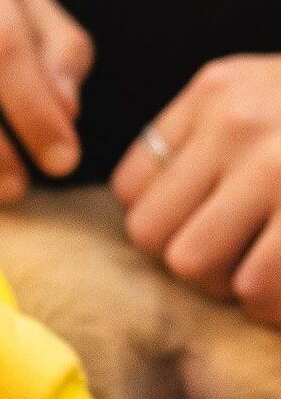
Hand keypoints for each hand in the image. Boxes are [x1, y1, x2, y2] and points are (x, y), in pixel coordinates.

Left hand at [112, 54, 280, 324]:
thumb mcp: (262, 97)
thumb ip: (201, 140)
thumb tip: (142, 215)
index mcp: (214, 93)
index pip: (131, 186)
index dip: (162, 220)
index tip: (203, 226)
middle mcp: (238, 122)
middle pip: (150, 231)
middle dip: (186, 259)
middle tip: (232, 259)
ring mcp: (277, 165)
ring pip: (191, 262)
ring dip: (227, 285)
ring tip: (263, 273)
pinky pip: (256, 286)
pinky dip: (269, 305)